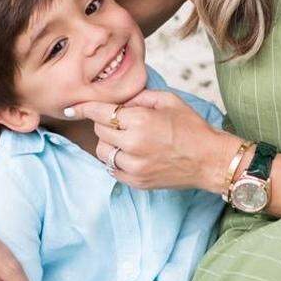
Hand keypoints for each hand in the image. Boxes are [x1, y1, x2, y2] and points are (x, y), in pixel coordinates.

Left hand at [73, 89, 229, 190]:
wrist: (209, 160)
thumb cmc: (192, 127)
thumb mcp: (168, 100)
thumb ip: (139, 97)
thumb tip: (119, 101)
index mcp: (140, 121)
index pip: (100, 113)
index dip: (84, 108)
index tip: (71, 108)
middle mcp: (133, 145)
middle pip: (100, 130)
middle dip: (107, 123)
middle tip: (126, 122)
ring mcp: (133, 167)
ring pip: (102, 151)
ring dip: (110, 142)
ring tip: (129, 139)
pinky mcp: (136, 182)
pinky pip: (112, 169)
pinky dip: (117, 159)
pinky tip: (133, 154)